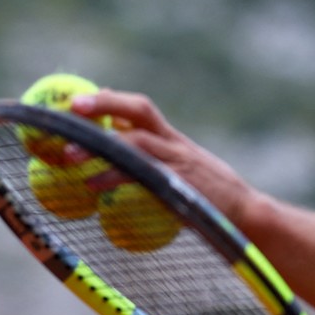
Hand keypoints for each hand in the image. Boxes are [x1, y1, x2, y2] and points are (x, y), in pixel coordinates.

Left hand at [69, 89, 254, 221]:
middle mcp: (175, 144)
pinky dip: (114, 177)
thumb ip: (157, 168)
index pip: (141, 110)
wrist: (246, 215)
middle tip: (71, 107)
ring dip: (100, 144)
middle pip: (139, 110)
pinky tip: (93, 185)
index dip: (110, 100)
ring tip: (67, 153)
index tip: (78, 102)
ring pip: (136, 139)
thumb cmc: (212, 201)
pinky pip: (141, 175)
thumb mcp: (184, 176)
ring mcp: (178, 161)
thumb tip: (122, 169)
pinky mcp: (178, 182)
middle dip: (105, 103)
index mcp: (174, 140)